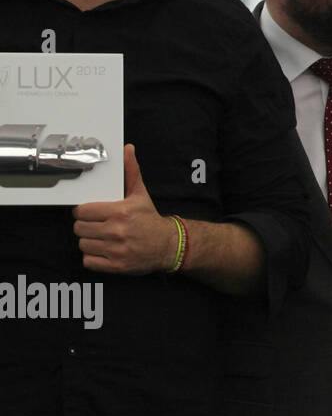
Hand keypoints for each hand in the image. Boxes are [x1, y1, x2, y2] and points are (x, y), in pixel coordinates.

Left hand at [72, 144, 174, 274]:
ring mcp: (116, 250)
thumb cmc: (150, 219)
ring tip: (101, 238)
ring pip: (83, 244)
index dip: (83, 212)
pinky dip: (93, 257)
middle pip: (79, 228)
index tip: (91, 213)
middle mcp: (117, 231)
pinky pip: (88, 261)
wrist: (168, 245)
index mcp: (121, 212)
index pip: (82, 211)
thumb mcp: (140, 194)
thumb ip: (131, 172)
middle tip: (96, 225)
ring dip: (89, 242)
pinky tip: (104, 250)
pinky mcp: (116, 266)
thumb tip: (127, 149)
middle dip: (85, 226)